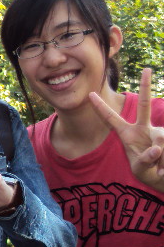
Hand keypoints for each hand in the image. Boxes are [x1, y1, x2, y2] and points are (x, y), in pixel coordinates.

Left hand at [89, 68, 163, 191]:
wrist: (161, 177)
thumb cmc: (145, 169)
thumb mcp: (140, 167)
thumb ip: (145, 160)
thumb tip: (157, 148)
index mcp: (127, 133)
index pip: (111, 119)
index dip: (100, 108)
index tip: (90, 93)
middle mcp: (143, 128)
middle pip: (145, 105)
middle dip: (146, 86)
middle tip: (146, 69)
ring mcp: (159, 132)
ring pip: (161, 141)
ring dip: (160, 159)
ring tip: (158, 170)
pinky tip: (162, 172)